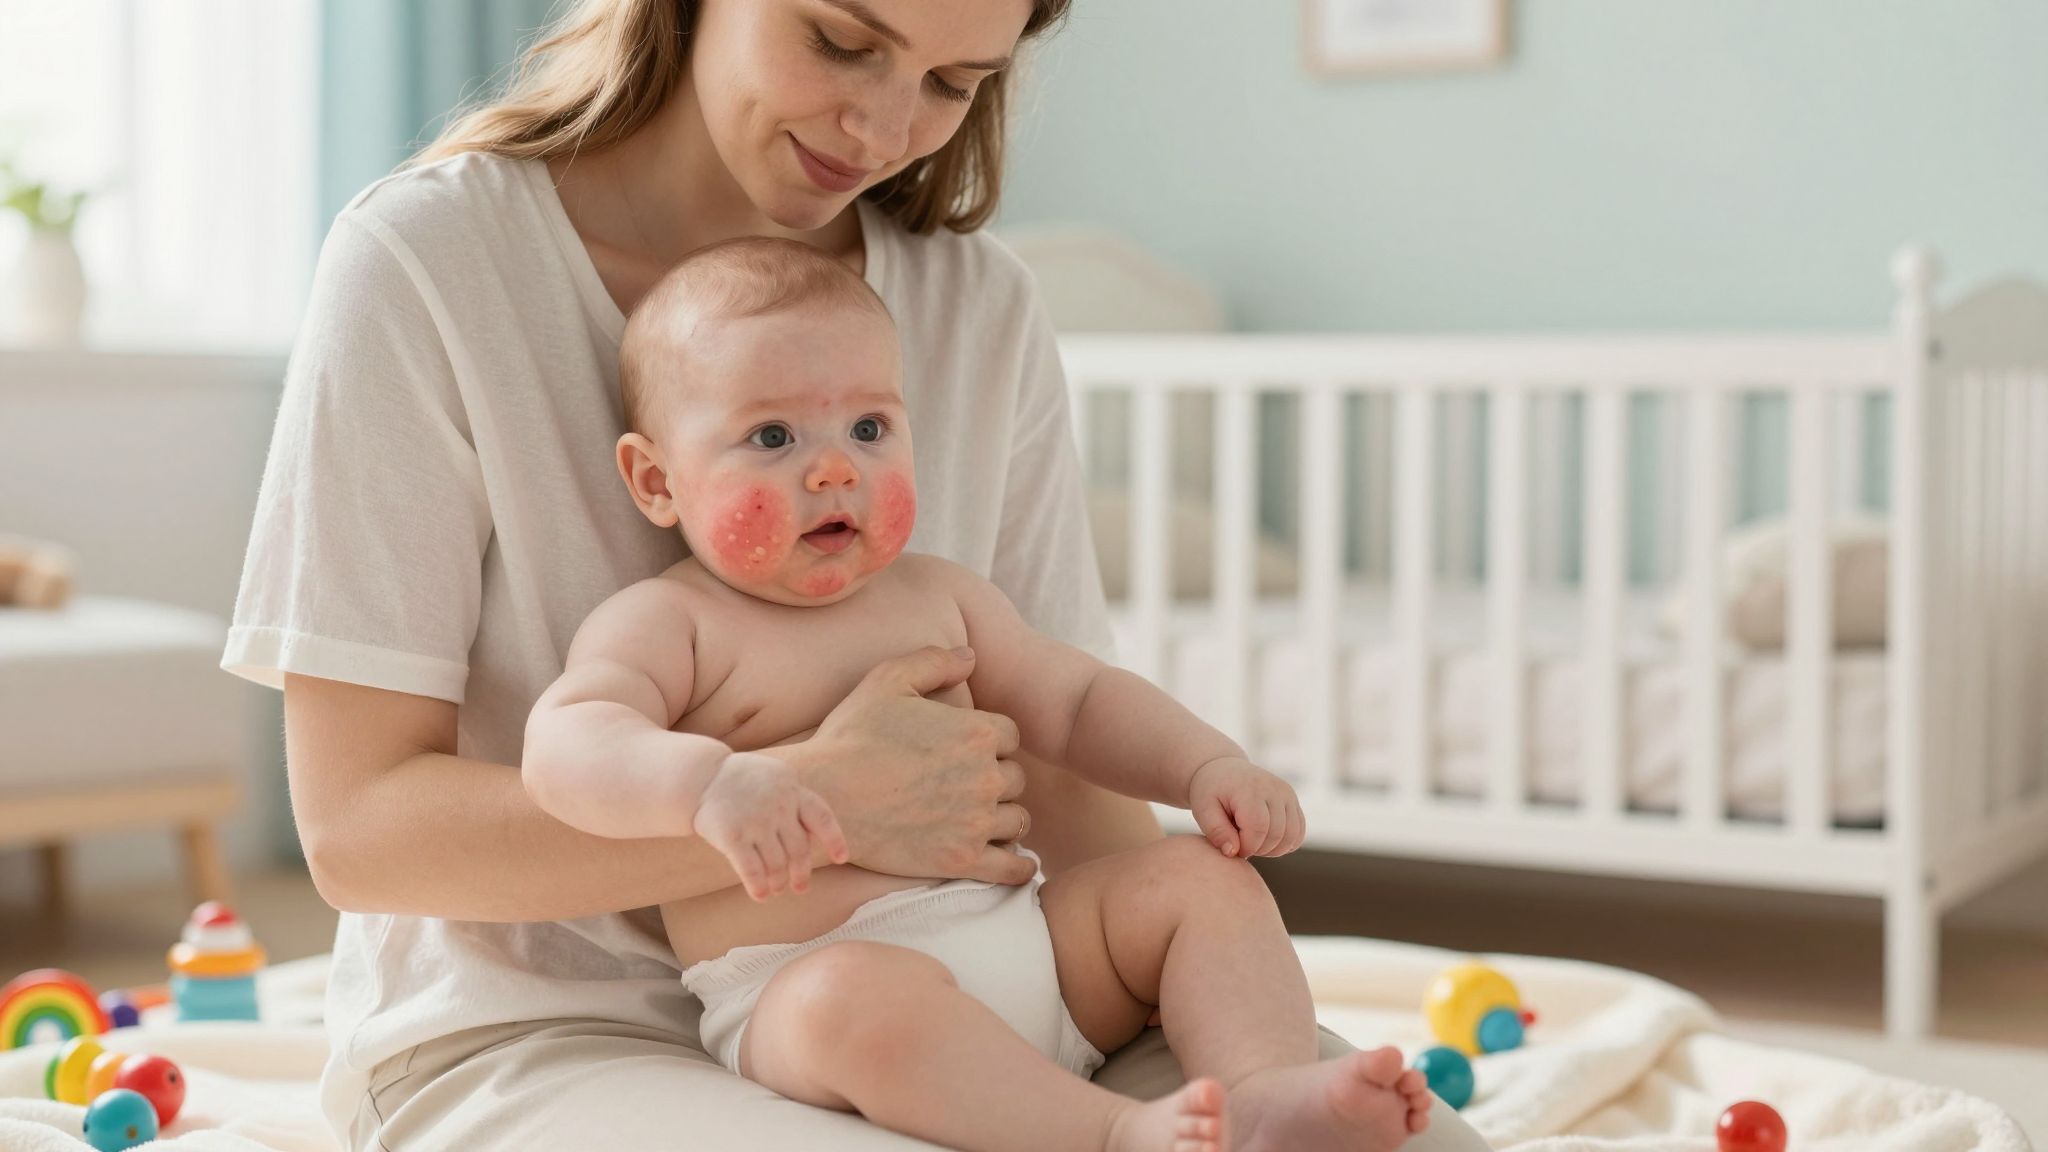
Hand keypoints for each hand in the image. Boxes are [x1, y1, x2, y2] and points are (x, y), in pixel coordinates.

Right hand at [695, 751, 848, 900]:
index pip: (822, 817)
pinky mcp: (732, 835)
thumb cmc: (742, 781)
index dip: (834, 839)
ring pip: (777, 864)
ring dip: (778, 882)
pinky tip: (760, 895)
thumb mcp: (775, 778)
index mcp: (792, 789)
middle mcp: (778, 805)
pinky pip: (752, 870)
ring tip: (776, 889)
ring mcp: (755, 820)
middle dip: (801, 873)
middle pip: (799, 849)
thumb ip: (795, 802)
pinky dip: (758, 887)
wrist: (700, 776)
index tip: (842, 859)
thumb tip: (818, 839)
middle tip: (800, 887)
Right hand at [766, 646, 1036, 886]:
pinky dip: (1016, 866)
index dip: (988, 741)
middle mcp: (986, 777)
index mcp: (977, 732)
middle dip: (993, 779)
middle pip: (1014, 778)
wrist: (822, 798)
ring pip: (1016, 820)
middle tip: (962, 786)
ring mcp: (977, 822)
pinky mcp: (962, 861)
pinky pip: (1013, 869)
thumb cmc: (850, 737)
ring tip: (976, 819)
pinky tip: (1005, 859)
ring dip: (1001, 818)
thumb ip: (933, 662)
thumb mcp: (887, 681)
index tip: (964, 751)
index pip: (1009, 736)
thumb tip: (971, 657)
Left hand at [1188, 757, 1305, 857]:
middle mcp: (1274, 789)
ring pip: (1292, 836)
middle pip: (1276, 835)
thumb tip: (1233, 852)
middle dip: (1258, 850)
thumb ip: (1216, 832)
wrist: (1223, 768)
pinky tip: (1264, 841)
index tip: (1231, 848)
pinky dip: (1284, 844)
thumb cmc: (1210, 792)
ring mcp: (1287, 794)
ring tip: (1251, 843)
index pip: (1258, 829)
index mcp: (1250, 789)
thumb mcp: (1203, 810)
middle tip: (1240, 846)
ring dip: (1272, 850)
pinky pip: (1298, 833)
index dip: (1246, 847)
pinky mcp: (1293, 800)